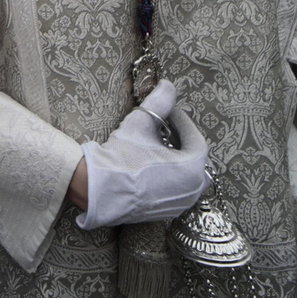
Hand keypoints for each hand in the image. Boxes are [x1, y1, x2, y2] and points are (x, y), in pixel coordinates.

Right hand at [76, 80, 208, 229]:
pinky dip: (168, 176)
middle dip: (180, 141)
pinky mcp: (167, 212)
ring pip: (185, 175)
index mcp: (192, 168)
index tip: (170, 113)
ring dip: (175, 159)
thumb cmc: (123, 156)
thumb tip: (168, 86)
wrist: (101, 190)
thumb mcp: (141, 122)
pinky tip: (150, 167)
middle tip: (164, 129)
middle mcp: (192, 189)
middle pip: (193, 158)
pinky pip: (175, 189)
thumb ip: (159, 102)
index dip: (182, 122)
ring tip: (156, 147)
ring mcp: (180, 203)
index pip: (195, 139)